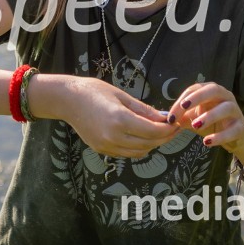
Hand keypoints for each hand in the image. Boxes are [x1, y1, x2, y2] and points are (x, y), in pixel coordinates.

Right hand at [53, 76, 180, 158]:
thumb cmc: (94, 91)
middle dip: (164, 137)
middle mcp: (113, 136)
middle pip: (148, 144)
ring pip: (139, 152)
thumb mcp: (121, 96)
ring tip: (160, 132)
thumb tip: (164, 117)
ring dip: (152, 144)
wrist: (67, 100)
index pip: (152, 131)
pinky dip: (138, 147)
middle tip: (173, 129)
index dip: (168, 130)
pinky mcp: (101, 150)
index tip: (176, 123)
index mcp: (119, 120)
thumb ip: (143, 110)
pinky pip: (127, 153)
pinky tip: (142, 136)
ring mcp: (106, 145)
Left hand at [167, 82, 243, 162]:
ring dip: (210, 115)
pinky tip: (207, 142)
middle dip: (198, 97)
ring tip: (196, 125)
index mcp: (212, 91)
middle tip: (184, 107)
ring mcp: (235, 111)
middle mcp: (225, 97)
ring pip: (226, 108)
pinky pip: (233, 130)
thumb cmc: (213, 123)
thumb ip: (182, 116)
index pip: (195, 89)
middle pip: (214, 89)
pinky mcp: (241, 128)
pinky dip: (220, 136)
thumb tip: (167, 119)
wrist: (237, 137)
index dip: (182, 100)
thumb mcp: (195, 118)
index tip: (171, 115)